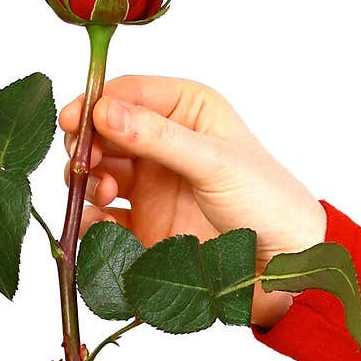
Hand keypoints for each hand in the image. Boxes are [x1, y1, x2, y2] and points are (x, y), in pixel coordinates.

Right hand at [59, 76, 326, 328]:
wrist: (286, 266)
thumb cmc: (267, 201)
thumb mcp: (213, 161)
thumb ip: (157, 137)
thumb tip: (102, 112)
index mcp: (186, 110)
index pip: (127, 93)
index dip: (95, 104)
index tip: (74, 123)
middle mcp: (163, 144)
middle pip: (103, 133)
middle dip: (88, 146)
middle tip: (83, 163)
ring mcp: (151, 187)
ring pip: (97, 174)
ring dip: (89, 181)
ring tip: (106, 194)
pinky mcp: (143, 227)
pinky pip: (103, 219)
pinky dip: (93, 220)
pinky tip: (100, 224)